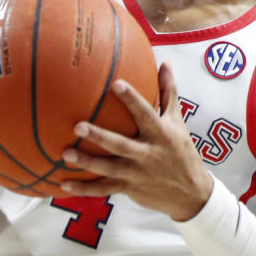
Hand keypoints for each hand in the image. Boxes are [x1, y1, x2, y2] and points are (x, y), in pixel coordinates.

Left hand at [60, 62, 214, 221]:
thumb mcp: (178, 122)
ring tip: (65, 154)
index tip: (116, 83)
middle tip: (77, 126)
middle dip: (100, 137)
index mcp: (161, 134)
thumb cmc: (182, 151)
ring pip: (109, 168)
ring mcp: (138, 173)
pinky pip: (104, 189)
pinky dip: (84, 189)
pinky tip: (63, 184)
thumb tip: (165, 63)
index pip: (146, 114)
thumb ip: (169, 93)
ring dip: (87, 162)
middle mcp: (149, 153)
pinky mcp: (130, 188)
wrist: (191, 193)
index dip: (132, 99)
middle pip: (121, 145)